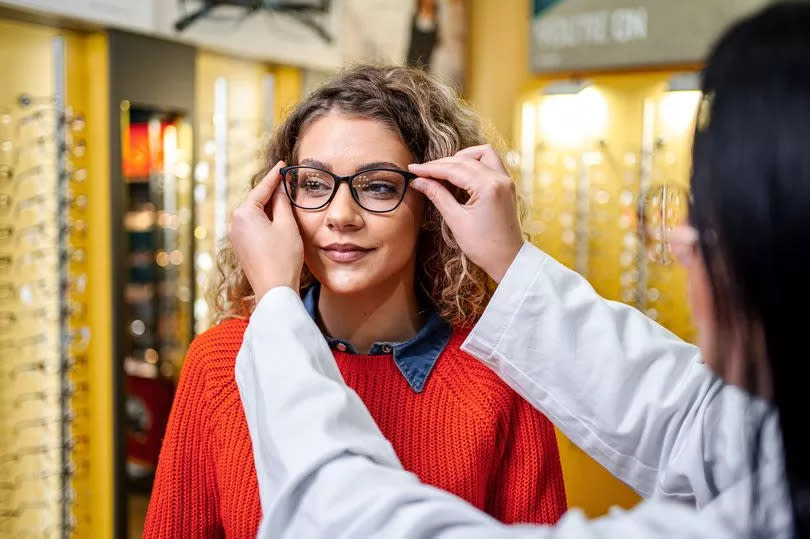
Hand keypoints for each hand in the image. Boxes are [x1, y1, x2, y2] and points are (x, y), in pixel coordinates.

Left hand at [228, 161, 302, 299]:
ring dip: (269, 207)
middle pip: (256, 200)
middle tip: (286, 181)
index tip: (282, 165)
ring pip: (254, 213)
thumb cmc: (283, 257)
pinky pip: (252, 226)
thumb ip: (283, 202)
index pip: (262, 188)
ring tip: (285, 200)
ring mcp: (235, 236)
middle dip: (271, 191)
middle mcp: (234, 222)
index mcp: (244, 213)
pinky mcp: (240, 247)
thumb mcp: (287, 224)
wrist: (274, 289)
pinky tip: (277, 220)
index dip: (274, 176)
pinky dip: (264, 220)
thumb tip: (280, 188)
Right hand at [408, 145, 521, 282]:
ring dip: (461, 158)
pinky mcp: (506, 185)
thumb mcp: (456, 220)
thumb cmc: (483, 246)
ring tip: (442, 170)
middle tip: (422, 173)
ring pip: (481, 154)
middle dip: (441, 164)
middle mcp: (500, 178)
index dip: (430, 168)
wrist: (508, 260)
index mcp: (488, 186)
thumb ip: (438, 195)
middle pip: (465, 159)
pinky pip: (490, 163)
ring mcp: (506, 180)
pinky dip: (474, 163)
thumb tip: (418, 182)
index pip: (454, 169)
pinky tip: (459, 174)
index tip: (413, 169)